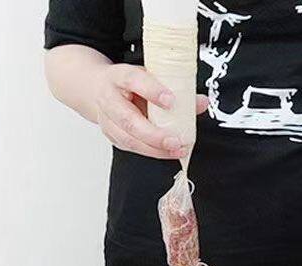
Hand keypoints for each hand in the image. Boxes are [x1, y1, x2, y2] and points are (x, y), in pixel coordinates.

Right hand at [94, 64, 208, 158]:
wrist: (99, 88)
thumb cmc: (129, 83)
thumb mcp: (148, 77)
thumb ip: (174, 87)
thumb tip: (201, 102)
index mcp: (118, 76)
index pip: (133, 80)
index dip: (152, 90)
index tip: (171, 101)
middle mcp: (109, 99)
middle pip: (128, 120)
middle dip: (154, 134)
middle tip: (176, 141)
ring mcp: (108, 120)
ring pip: (129, 139)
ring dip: (155, 149)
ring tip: (177, 150)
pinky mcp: (113, 136)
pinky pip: (132, 148)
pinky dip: (153, 152)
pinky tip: (169, 152)